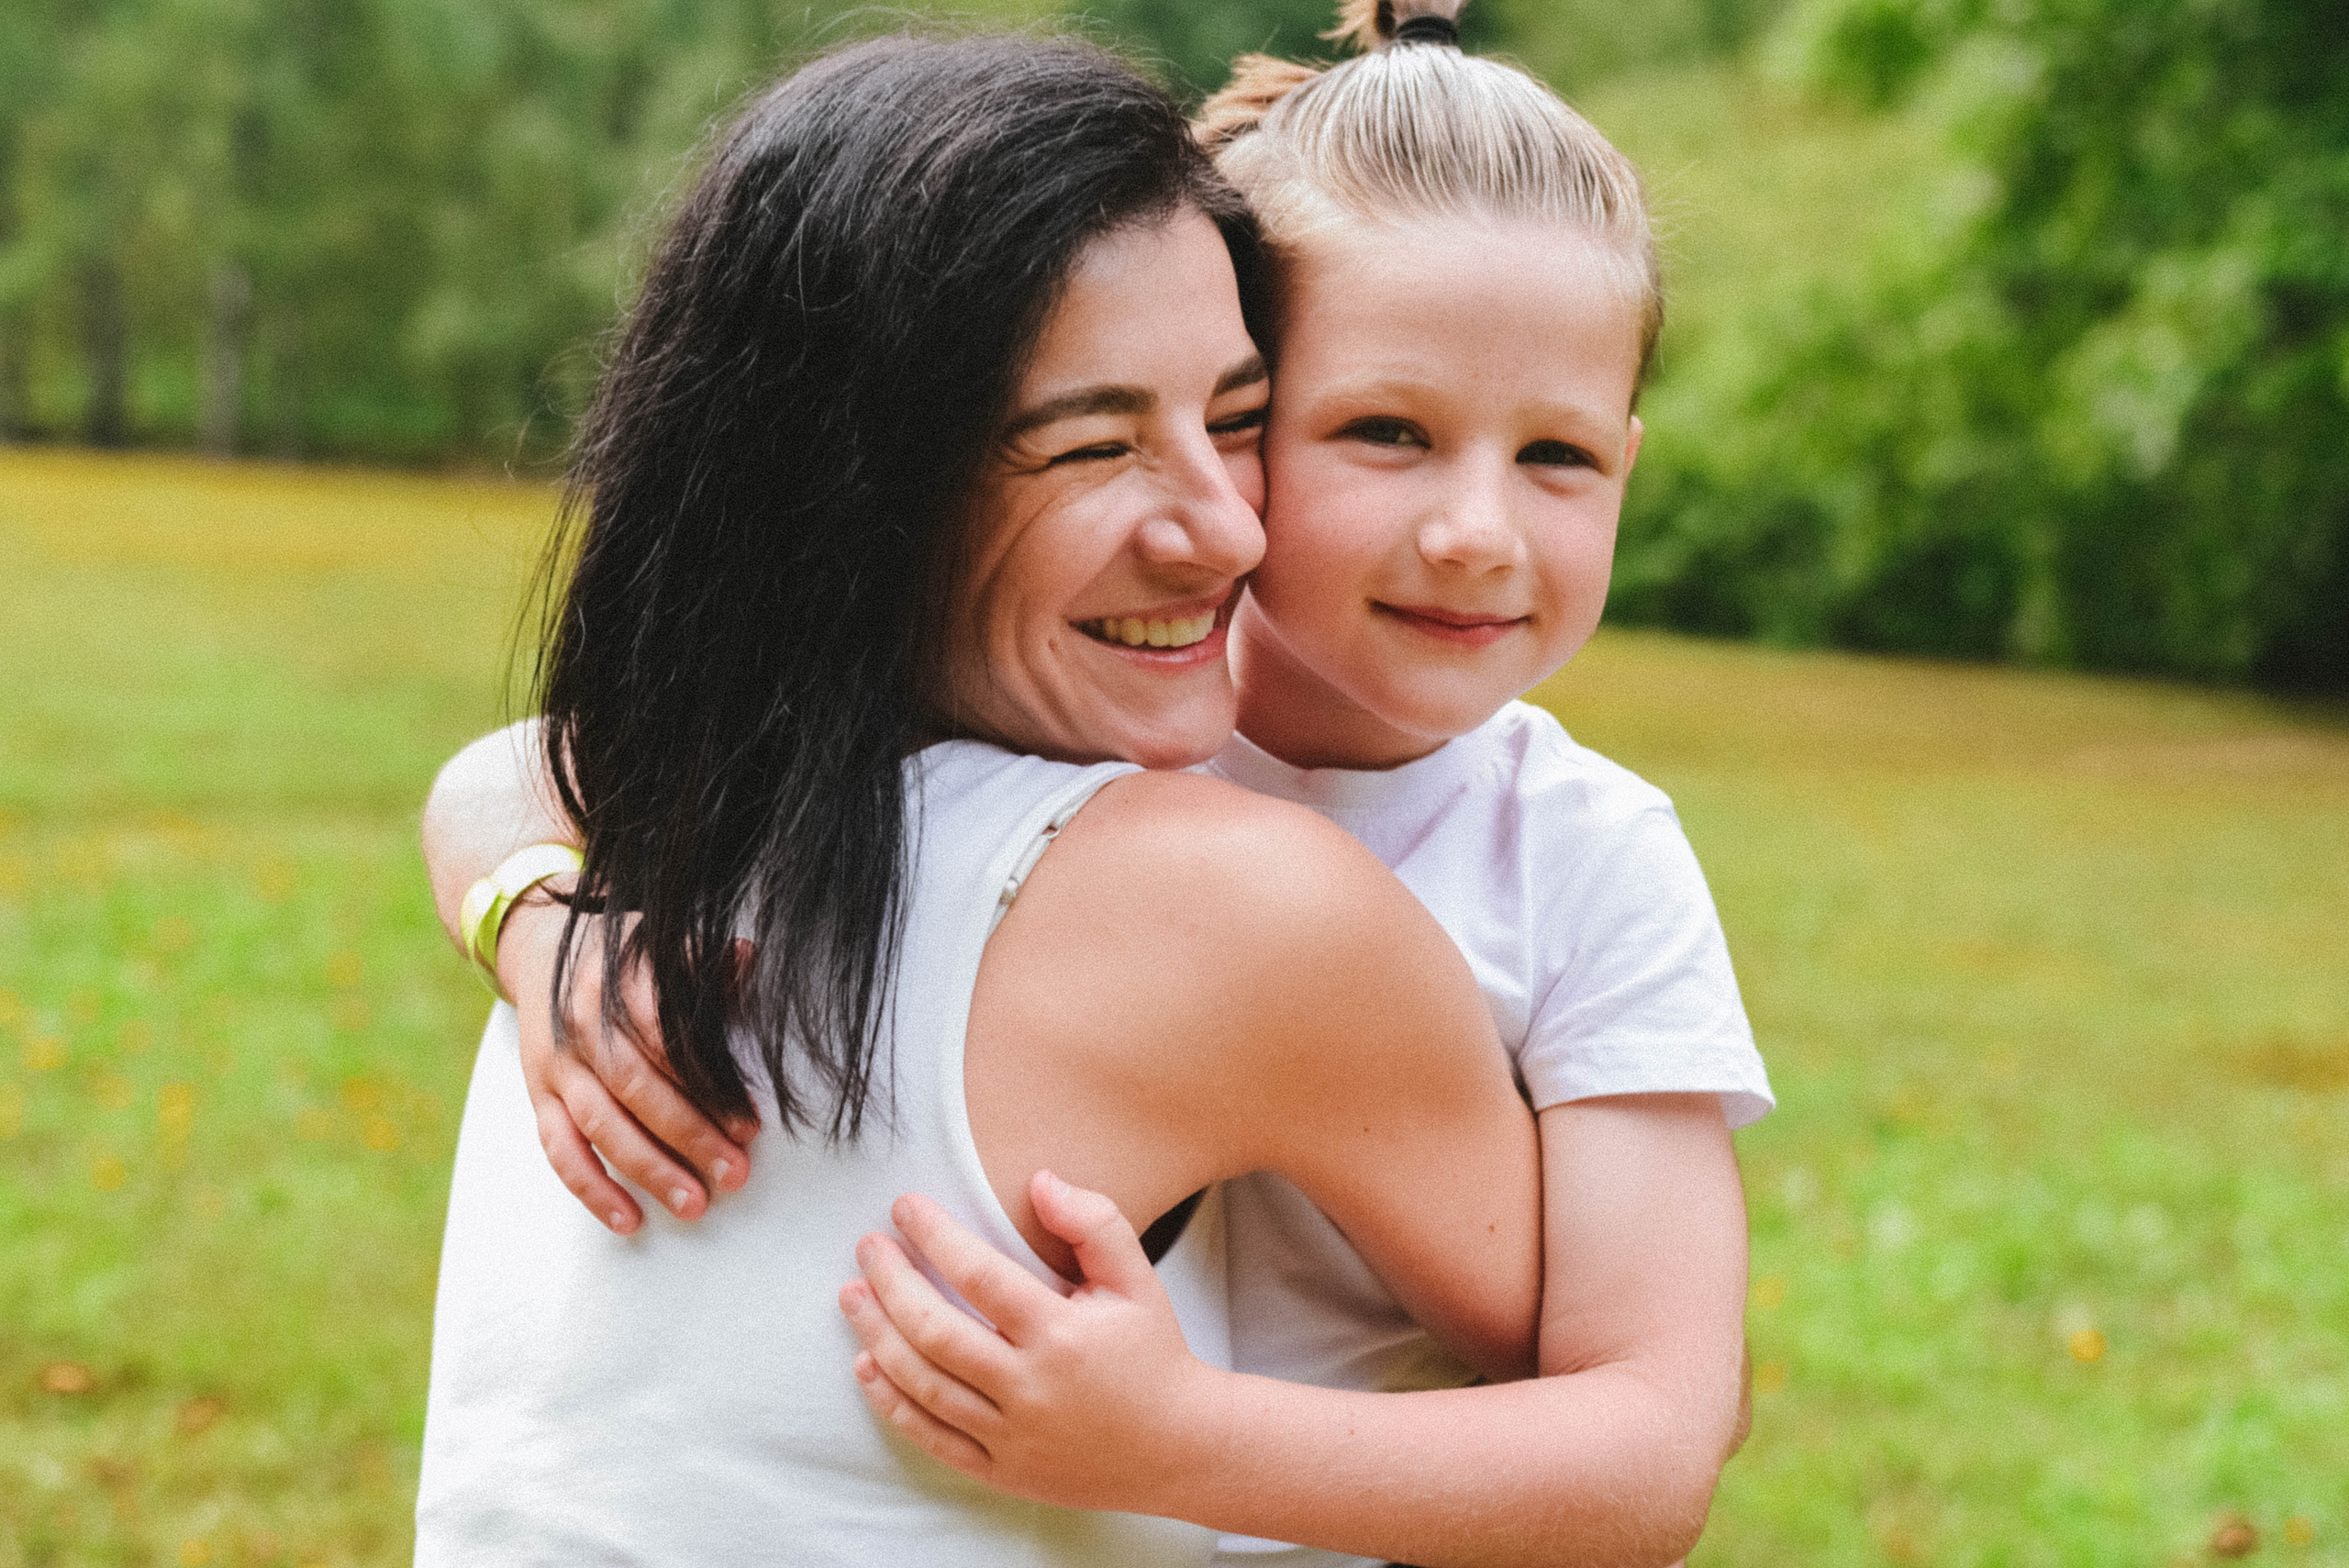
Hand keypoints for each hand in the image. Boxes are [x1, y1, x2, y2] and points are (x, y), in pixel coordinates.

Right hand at [496, 895, 756, 1232]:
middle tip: (735, 1173)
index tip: (748, 1123)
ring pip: (600, 1127)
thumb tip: (747, 957)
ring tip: (695, 1206)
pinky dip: (592, 1190)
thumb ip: (701, 959)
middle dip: (689, 1138)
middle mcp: (582, 1029)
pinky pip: (560, 1151)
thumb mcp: (657, 943)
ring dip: (649, 1171)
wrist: (536, 949)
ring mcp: (557, 1068)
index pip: (666, 1043)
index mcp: (617, 986)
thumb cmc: (619, 955)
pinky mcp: (540, 1098)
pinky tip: (629, 1221)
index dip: (708, 1085)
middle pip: (637, 1091)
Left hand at [838, 1171, 1227, 1514]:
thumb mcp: (1138, 1280)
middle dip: (891, 1283)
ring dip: (877, 1336)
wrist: (1180, 1448)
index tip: (904, 1206)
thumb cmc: (1154, 1353)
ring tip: (852, 1296)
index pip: (980, 1275)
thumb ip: (1095, 1222)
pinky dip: (891, 1403)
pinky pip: (932, 1438)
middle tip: (867, 1247)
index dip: (935, 1235)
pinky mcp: (1002, 1471)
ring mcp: (1012, 1436)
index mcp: (1062, 1335)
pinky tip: (866, 1366)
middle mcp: (1031, 1388)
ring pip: (923, 1386)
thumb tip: (1040, 1180)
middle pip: (936, 1332)